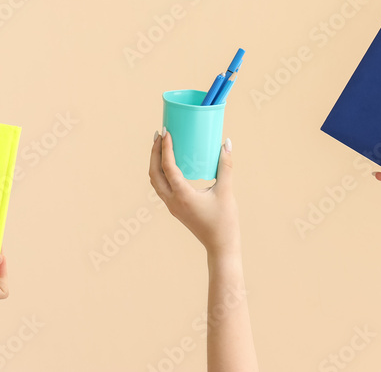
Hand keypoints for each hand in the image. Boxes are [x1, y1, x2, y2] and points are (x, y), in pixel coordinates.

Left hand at [149, 127, 239, 258]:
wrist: (221, 246)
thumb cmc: (225, 221)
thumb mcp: (226, 191)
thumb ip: (226, 166)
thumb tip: (226, 143)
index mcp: (182, 195)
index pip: (168, 167)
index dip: (165, 148)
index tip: (166, 132)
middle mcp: (172, 200)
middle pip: (154, 172)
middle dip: (154, 152)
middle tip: (160, 134)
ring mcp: (171, 206)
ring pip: (155, 180)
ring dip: (155, 162)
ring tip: (161, 145)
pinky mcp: (175, 208)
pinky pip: (161, 186)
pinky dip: (161, 172)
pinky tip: (170, 164)